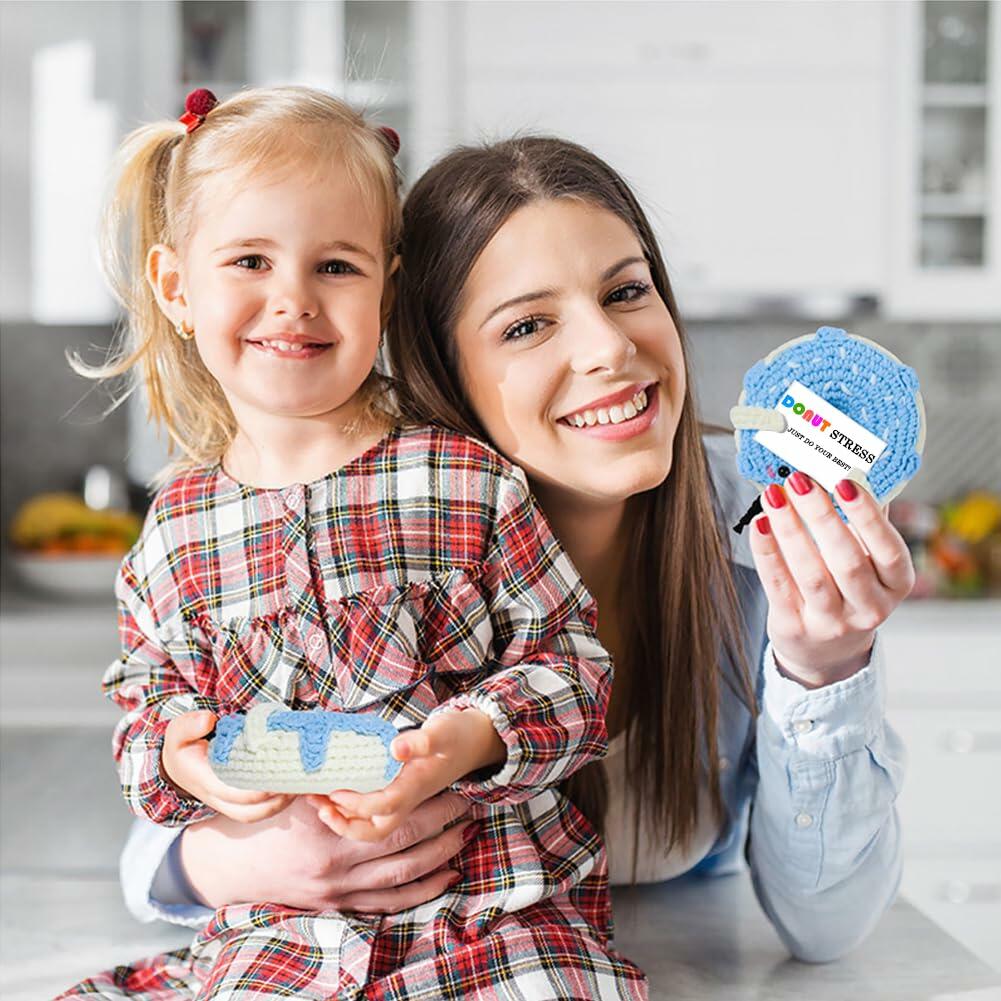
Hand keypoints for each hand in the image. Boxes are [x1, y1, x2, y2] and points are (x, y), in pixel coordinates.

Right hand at [162, 710, 291, 822]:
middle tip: (296, 783)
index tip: (274, 780)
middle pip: (248, 811)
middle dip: (273, 801)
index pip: (230, 793)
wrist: (177, 766)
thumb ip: (190, 725)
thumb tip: (209, 720)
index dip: (253, 791)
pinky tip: (292, 790)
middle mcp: (216, 797)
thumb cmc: (182, 746)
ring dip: (278, 805)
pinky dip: (276, 805)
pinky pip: (257, 811)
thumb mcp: (178, 732)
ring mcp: (226, 803)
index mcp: (204, 780)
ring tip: (299, 787)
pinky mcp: (236, 802)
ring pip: (255, 814)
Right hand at [180, 791, 474, 912]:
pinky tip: (445, 877)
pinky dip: (420, 892)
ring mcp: (339, 891)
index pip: (392, 815)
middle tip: (470, 807)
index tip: (450, 782)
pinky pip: (388, 904)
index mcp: (328, 829)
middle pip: (406, 845)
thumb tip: (363, 741)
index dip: (426, 802)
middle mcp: (338, 865)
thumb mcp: (291, 789)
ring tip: (466, 838)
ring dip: (440, 857)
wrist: (228, 868)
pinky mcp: (338, 907)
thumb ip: (327, 771)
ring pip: (403, 877)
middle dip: (443, 826)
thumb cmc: (260, 820)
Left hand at [310, 708, 503, 842]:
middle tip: (317, 804)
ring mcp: (403, 799)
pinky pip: (371, 809)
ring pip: (370, 824)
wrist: (477, 742)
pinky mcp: (399, 792)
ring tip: (316, 798)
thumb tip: (395, 747)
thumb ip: (420, 741)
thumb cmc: (458, 735)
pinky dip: (349, 806)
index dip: (357, 804)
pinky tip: (332, 789)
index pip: (383, 806)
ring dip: (342, 816)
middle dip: (343, 824)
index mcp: (416, 787)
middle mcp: (408, 799)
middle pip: (374, 831)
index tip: (334, 790)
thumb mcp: (442, 732)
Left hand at [751, 475, 914, 687]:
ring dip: (790, 529)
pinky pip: (778, 584)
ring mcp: (831, 622)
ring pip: (810, 573)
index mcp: (895, 584)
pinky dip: (767, 551)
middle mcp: (869, 607)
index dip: (868, 516)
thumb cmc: (848, 589)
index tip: (844, 482)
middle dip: (821, 516)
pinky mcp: (795, 626)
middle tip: (800, 480)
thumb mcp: (868, 563)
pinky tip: (760, 523)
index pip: (888, 549)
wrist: (825, 650)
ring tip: (774, 495)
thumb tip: (848, 468)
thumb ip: (863, 523)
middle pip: (846, 560)